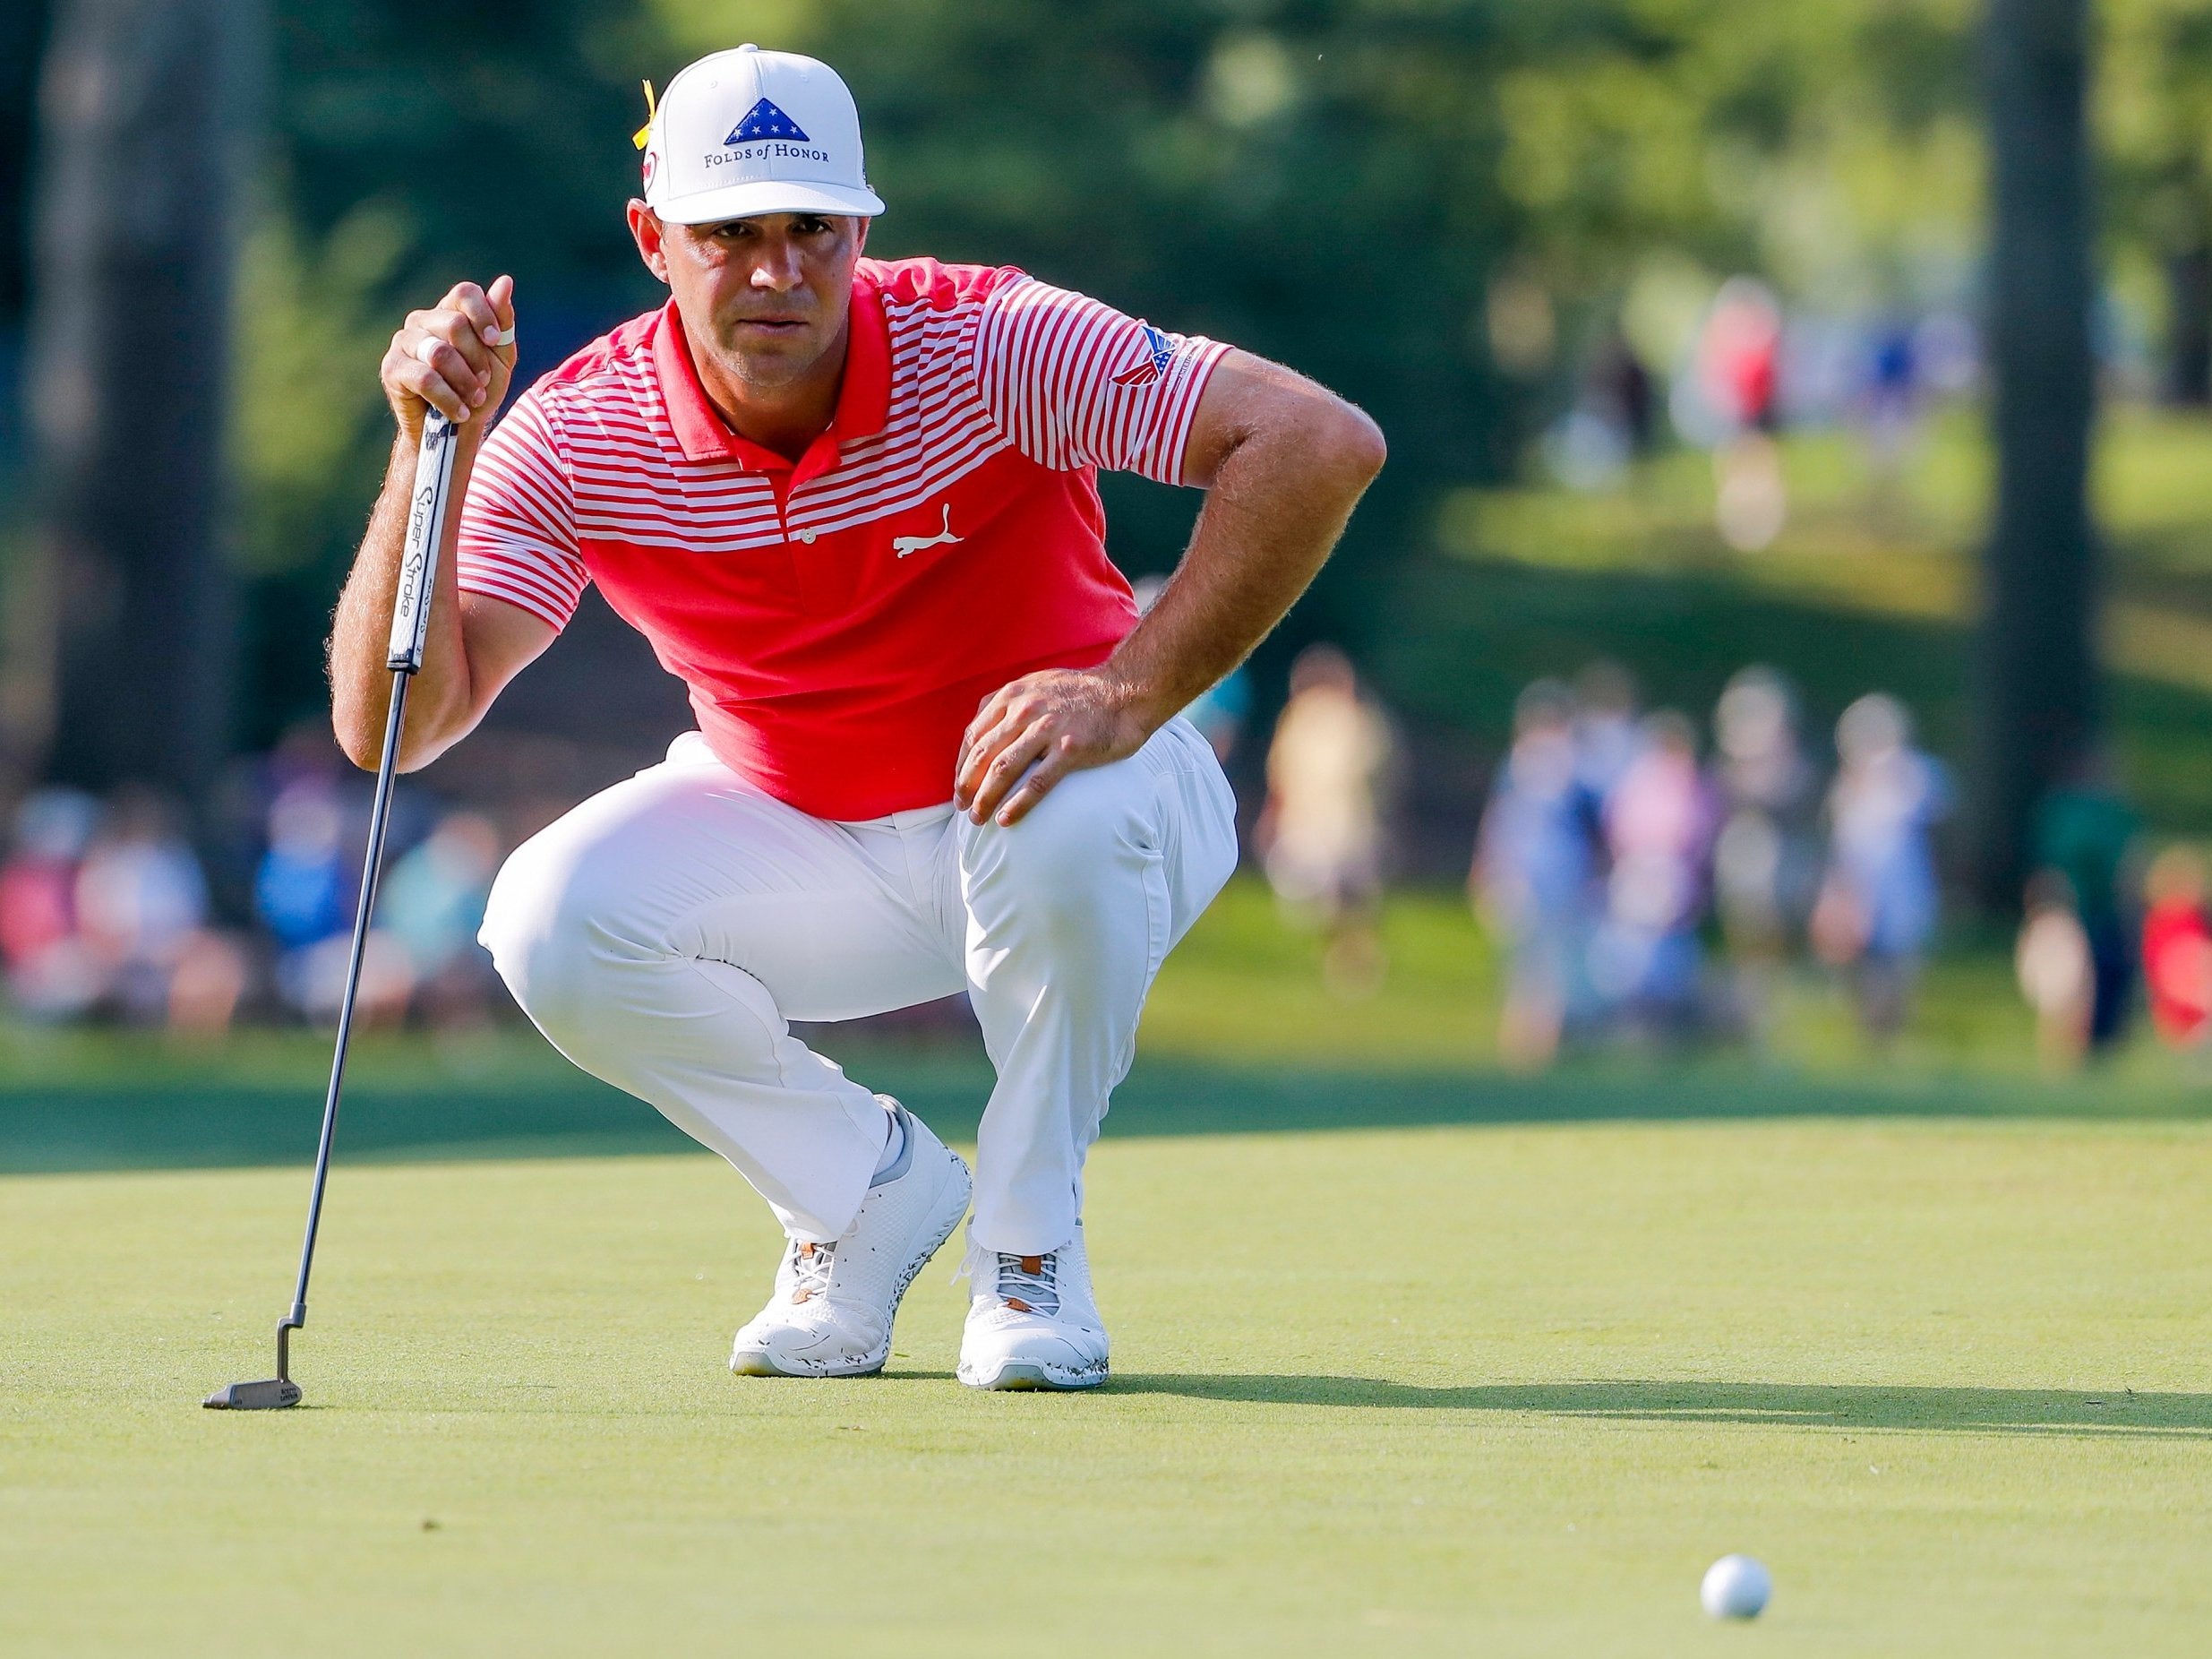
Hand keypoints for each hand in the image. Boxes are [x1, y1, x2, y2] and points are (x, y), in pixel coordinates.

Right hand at [381, 275, 517, 438]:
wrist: (455, 430)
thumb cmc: (478, 390)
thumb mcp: (499, 357)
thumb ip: (501, 321)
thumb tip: (505, 282)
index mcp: (448, 312)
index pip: (464, 293)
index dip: (483, 315)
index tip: (494, 340)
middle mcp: (422, 321)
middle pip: (455, 324)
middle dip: (477, 359)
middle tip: (484, 382)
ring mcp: (404, 343)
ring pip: (440, 353)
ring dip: (465, 382)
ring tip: (474, 400)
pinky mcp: (392, 368)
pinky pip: (425, 379)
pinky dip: (449, 399)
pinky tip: (459, 412)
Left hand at [954, 669, 1155, 825]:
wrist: (1126, 691)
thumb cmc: (1081, 692)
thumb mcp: (1038, 684)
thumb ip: (1010, 702)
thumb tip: (985, 727)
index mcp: (1013, 696)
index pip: (973, 735)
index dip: (961, 765)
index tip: (959, 786)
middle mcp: (1025, 710)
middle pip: (983, 755)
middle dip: (967, 786)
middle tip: (963, 808)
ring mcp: (1048, 730)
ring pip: (1003, 769)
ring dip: (985, 798)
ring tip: (978, 818)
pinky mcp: (1071, 749)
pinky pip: (1037, 783)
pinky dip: (1017, 804)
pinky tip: (1005, 820)